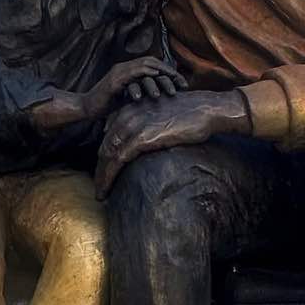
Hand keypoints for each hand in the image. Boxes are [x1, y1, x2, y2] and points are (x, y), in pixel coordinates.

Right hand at [85, 57, 184, 116]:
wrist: (87, 108)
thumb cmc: (108, 106)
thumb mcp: (130, 99)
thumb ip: (144, 95)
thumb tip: (162, 100)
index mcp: (130, 71)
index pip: (154, 66)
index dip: (170, 73)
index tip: (184, 85)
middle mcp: (125, 67)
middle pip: (153, 64)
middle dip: (170, 73)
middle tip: (183, 85)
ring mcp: (119, 72)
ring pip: (145, 67)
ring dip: (160, 76)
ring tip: (171, 87)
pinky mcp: (114, 81)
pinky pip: (132, 75)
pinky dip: (144, 76)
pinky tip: (155, 82)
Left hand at [95, 90, 248, 196]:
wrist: (205, 108)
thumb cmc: (190, 114)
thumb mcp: (162, 115)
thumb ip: (149, 124)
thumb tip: (146, 141)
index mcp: (130, 110)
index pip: (109, 137)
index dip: (104, 157)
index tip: (104, 173)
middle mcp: (127, 117)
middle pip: (104, 148)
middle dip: (100, 170)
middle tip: (99, 189)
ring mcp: (132, 127)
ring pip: (107, 156)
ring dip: (101, 178)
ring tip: (100, 195)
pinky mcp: (141, 138)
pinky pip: (117, 161)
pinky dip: (108, 177)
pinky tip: (106, 190)